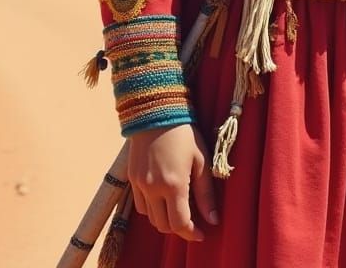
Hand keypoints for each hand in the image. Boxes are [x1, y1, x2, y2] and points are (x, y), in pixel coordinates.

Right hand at [127, 123, 217, 241]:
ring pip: (151, 218)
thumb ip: (206, 193)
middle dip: (179, 228)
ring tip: (178, 209)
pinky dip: (152, 209)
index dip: (192, 234)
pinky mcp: (131, 179)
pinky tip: (162, 198)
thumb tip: (214, 219)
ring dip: (164, 219)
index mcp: (174, 185)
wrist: (156, 110)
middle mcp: (153, 189)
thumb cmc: (184, 132)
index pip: (180, 224)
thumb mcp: (201, 160)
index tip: (202, 234)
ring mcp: (140, 185)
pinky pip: (140, 205)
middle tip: (192, 222)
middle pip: (164, 226)